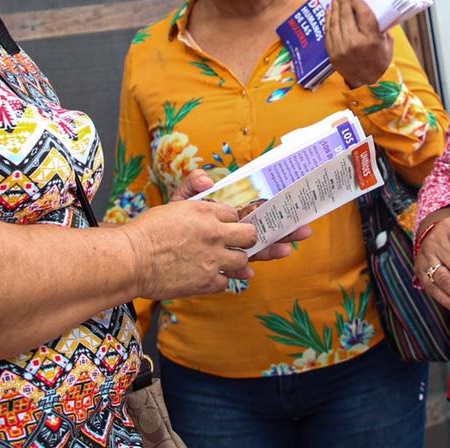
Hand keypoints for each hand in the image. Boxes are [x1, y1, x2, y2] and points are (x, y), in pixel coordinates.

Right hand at [119, 200, 257, 300]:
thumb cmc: (147, 232)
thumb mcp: (172, 203)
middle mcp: (214, 234)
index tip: (222, 227)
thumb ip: (191, 187)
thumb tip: (208, 180)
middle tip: (232, 243)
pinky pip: (227, 281)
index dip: (229, 221)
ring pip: (242, 260)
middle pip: (250, 235)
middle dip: (243, 239)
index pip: (235, 214)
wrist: (131, 260)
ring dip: (233, 261)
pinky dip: (218, 279)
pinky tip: (206, 274)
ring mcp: (213, 259)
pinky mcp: (207, 282)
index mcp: (206, 211)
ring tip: (219, 260)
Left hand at [172, 169, 313, 261]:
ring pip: (256, 251)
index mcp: (229, 216)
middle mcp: (233, 235)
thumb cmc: (166, 223)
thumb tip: (206, 178)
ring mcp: (227, 252)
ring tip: (288, 249)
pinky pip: (233, 270)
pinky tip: (248, 272)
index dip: (275, 208)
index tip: (291, 205)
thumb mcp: (181, 200)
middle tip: (304, 229)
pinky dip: (241, 271)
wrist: (145, 250)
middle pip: (264, 230)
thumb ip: (192, 185)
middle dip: (284, 229)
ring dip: (272, 250)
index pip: (258, 211)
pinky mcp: (217, 269)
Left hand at [325, 0, 393, 88]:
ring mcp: (341, 48)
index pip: (363, 14)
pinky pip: (328, 31)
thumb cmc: (380, 60)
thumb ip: (379, 25)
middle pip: (346, 15)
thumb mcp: (387, 42)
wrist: (367, 82)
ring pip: (335, 21)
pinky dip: (327, 18)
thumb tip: (368, 7)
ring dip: (334, 6)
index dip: (357, 2)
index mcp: (371, 39)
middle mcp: (354, 42)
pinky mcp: (332, 52)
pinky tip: (328, 9)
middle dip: (343, 0)